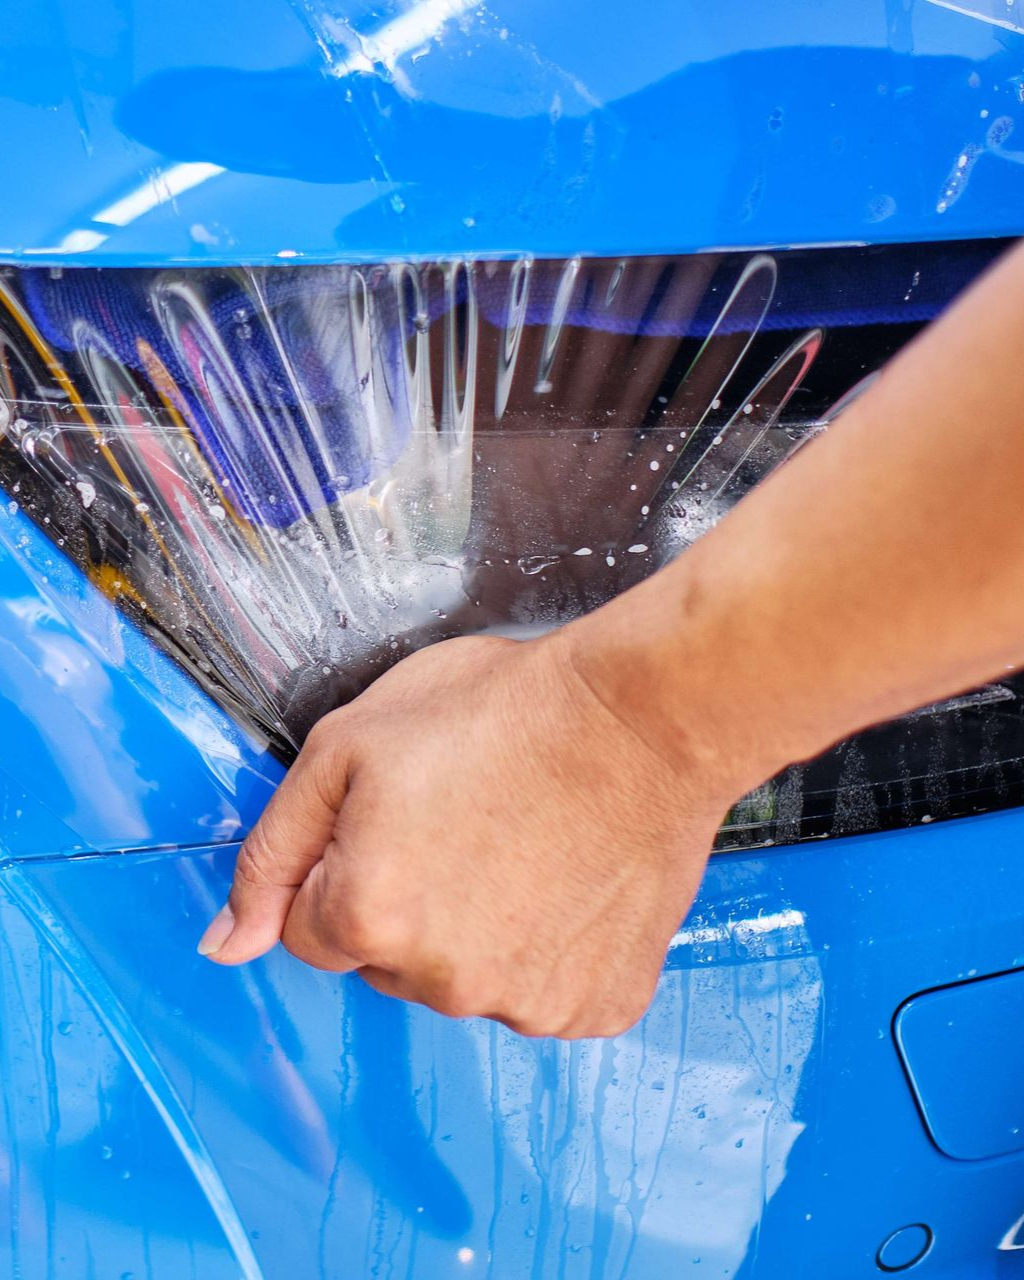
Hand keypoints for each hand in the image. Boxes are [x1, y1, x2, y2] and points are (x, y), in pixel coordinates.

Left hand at [198, 630, 734, 1037]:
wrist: (643, 719)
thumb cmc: (506, 712)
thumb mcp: (350, 745)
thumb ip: (273, 851)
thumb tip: (224, 945)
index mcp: (368, 915)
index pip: (307, 928)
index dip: (344, 865)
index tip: (398, 818)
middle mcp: (443, 981)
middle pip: (385, 962)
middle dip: (405, 902)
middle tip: (465, 820)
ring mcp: (527, 1002)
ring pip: (463, 980)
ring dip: (478, 929)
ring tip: (524, 842)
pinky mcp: (595, 1005)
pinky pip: (542, 990)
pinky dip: (548, 948)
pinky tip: (567, 881)